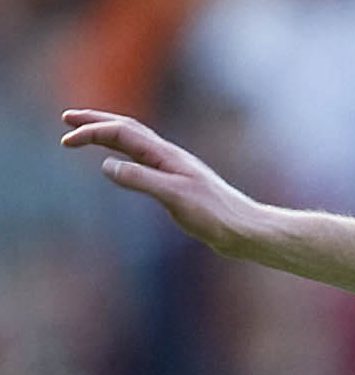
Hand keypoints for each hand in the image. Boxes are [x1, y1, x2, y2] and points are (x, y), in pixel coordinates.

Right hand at [61, 109, 260, 253]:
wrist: (245, 231)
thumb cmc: (214, 216)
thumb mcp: (174, 197)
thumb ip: (142, 180)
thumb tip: (106, 165)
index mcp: (166, 156)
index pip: (122, 133)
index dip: (92, 132)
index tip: (65, 141)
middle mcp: (170, 157)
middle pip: (128, 129)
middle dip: (96, 121)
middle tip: (67, 118)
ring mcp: (175, 169)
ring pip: (137, 143)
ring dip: (110, 134)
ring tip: (88, 134)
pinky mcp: (179, 185)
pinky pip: (145, 160)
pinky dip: (126, 154)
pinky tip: (123, 164)